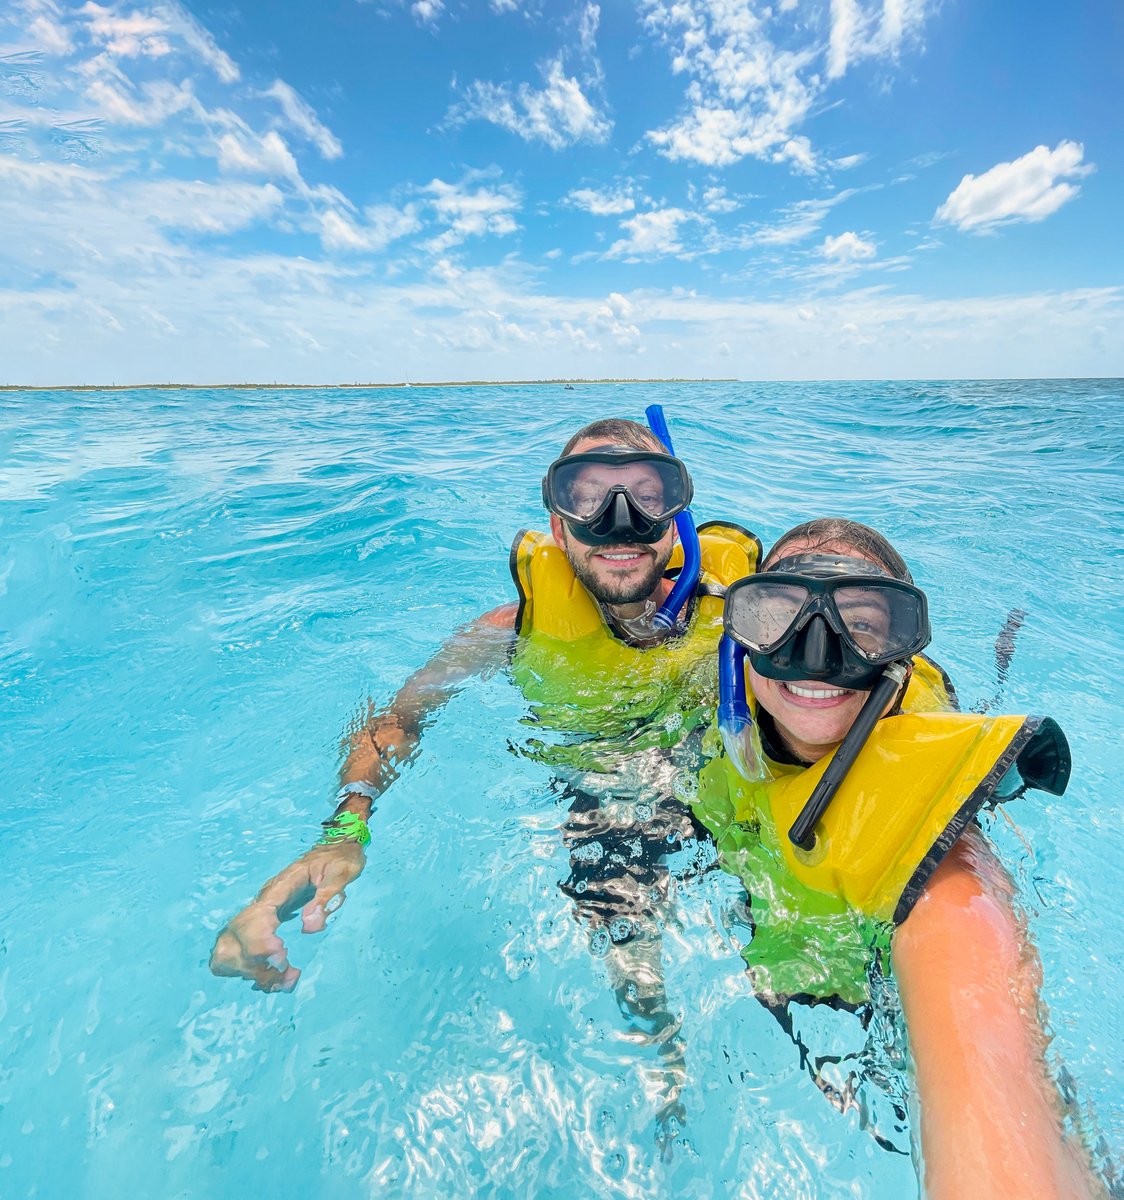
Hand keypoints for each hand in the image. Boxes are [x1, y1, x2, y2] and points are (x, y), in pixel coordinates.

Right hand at [209, 841, 365, 991]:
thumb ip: (328, 896)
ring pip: (235, 945)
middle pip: (237, 934)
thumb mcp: (343, 872)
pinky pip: (246, 951)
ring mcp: (262, 913)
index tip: (281, 956)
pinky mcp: (266, 924)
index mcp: (282, 887)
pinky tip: (281, 980)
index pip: (256, 915)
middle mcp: (265, 901)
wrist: (337, 849)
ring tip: (287, 980)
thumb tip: (310, 927)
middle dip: (254, 961)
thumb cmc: (341, 859)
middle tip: (287, 973)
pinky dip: (257, 971)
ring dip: (254, 970)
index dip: (260, 941)